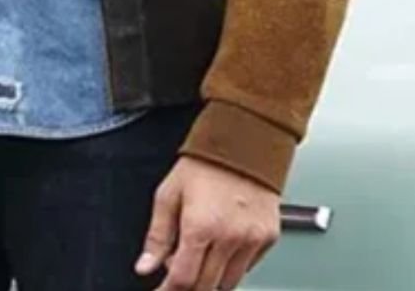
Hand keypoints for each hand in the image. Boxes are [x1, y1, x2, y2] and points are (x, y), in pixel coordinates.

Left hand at [134, 156, 279, 288]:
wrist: (245, 138)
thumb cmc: (206, 161)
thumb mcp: (169, 192)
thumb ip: (157, 234)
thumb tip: (145, 266)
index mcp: (201, 226)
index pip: (182, 279)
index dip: (168, 290)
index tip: (161, 290)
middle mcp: (229, 238)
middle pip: (206, 286)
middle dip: (188, 286)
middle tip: (177, 272)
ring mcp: (252, 240)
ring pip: (228, 283)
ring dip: (210, 279)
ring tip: (199, 258)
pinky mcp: (268, 237)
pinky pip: (248, 268)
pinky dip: (232, 267)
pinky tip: (220, 250)